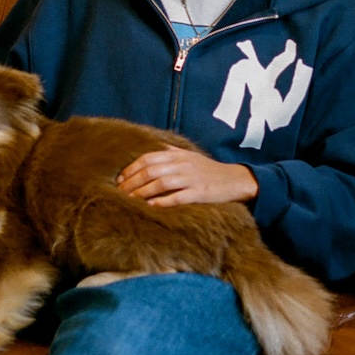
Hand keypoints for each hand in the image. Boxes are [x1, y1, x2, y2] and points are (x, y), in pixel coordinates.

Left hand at [116, 146, 258, 206]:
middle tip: (120, 193)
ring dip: (142, 192)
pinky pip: (178, 197)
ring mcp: (191, 178)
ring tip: (130, 200)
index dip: (131, 168)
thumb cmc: (209, 169)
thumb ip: (172, 152)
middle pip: (151, 171)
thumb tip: (154, 147)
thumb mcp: (190, 156)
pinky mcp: (200, 193)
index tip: (119, 179)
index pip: (148, 158)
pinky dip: (162, 201)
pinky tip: (151, 206)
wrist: (235, 179)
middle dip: (132, 182)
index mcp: (178, 155)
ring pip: (161, 183)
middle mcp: (182, 164)